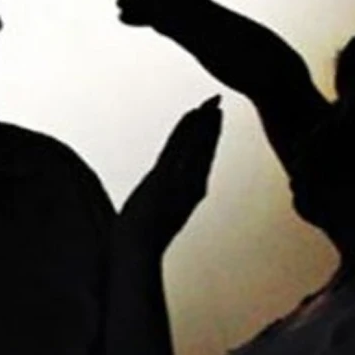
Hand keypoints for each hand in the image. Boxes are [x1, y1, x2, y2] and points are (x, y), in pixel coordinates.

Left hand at [116, 96, 223, 257]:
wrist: (136, 250)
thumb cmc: (143, 240)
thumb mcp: (159, 219)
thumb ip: (165, 207)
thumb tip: (160, 200)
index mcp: (191, 196)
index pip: (204, 161)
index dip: (210, 141)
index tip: (215, 122)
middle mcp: (191, 187)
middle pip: (205, 150)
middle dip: (211, 127)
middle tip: (218, 104)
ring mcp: (178, 181)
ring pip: (195, 145)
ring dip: (203, 122)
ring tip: (210, 103)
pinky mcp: (163, 176)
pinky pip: (179, 146)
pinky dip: (187, 129)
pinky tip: (192, 114)